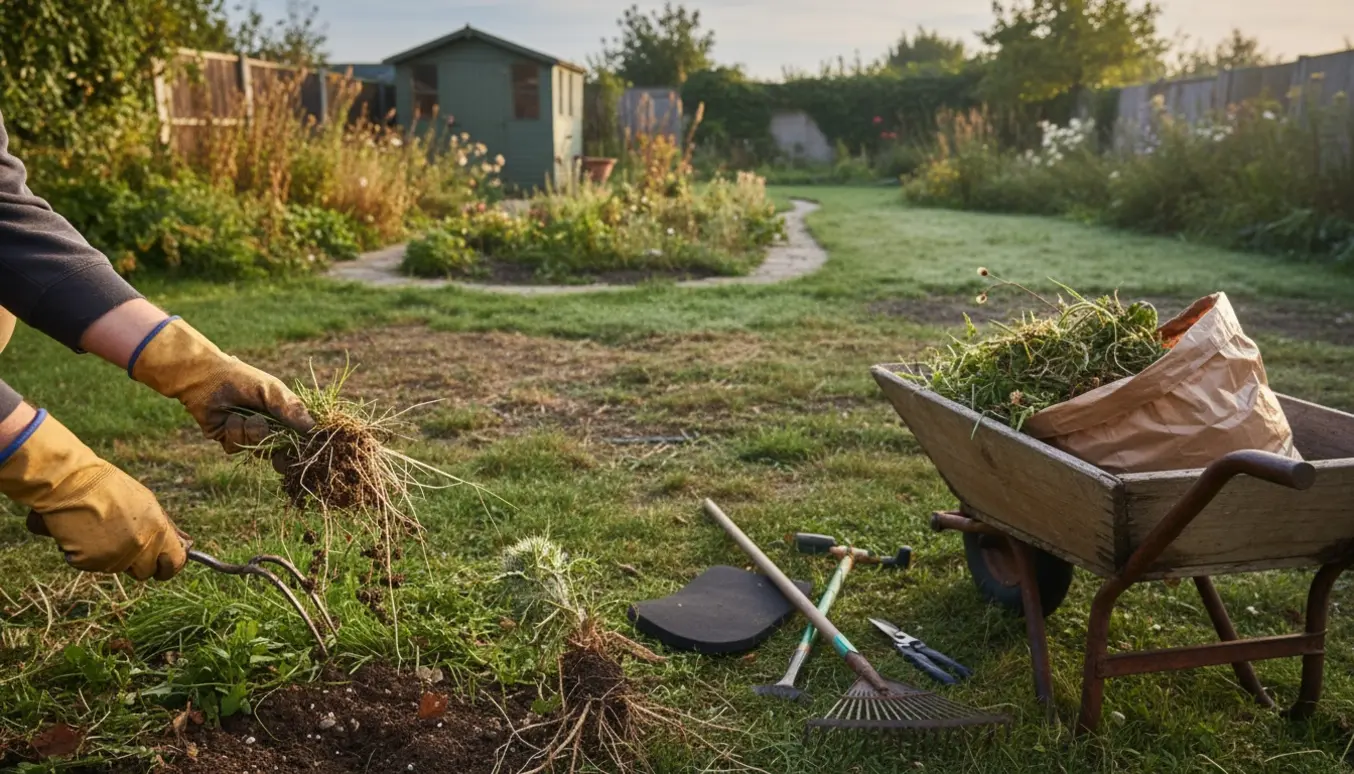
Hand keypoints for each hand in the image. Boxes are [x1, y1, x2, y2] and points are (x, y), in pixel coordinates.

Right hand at [0, 411, 186, 579]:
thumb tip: (182, 545)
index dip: (168, 567)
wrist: (70, 482)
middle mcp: (140, 546)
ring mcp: (114, 556)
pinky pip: (92, 566)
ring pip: (116, 568)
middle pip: (144, 571)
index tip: (162, 569)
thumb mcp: (146, 503)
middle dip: (137, 563)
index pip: (175, 562)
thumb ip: (161, 528)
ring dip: (110, 556)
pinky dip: (86, 555)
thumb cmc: (107, 487)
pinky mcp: (89, 562)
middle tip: (122, 543)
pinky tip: (81, 533)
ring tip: (98, 528)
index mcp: (158, 529)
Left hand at [129, 319, 313, 453]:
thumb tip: (312, 428)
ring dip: (251, 432)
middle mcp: (267, 428)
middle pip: (279, 452)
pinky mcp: (228, 439)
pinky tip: (229, 417)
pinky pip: (235, 447)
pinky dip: (233, 432)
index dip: (299, 446)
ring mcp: (247, 435)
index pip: (297, 437)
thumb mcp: (272, 390)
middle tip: (275, 447)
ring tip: (243, 415)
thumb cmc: (242, 378)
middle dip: (276, 447)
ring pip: (257, 449)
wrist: (206, 377)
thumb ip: (291, 408)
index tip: (300, 449)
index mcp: (282, 416)